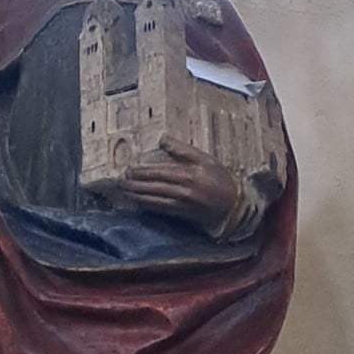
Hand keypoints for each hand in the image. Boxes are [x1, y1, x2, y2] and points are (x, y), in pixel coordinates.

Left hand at [119, 138, 240, 233]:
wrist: (233, 204)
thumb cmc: (219, 177)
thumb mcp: (205, 159)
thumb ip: (183, 150)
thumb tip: (162, 139)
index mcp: (190, 173)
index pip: (161, 171)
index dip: (143, 171)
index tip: (129, 169)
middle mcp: (185, 189)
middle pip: (155, 186)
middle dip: (135, 184)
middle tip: (119, 181)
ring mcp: (183, 203)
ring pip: (155, 199)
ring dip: (138, 195)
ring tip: (124, 191)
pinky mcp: (183, 214)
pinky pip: (162, 209)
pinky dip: (148, 206)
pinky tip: (138, 203)